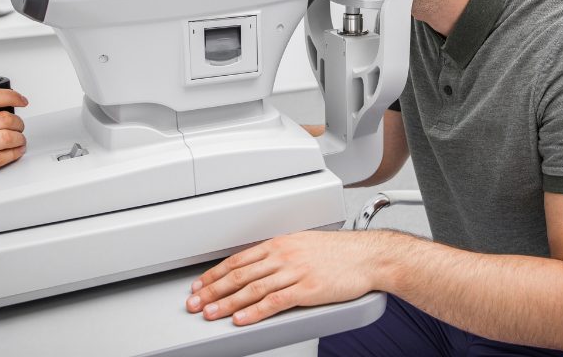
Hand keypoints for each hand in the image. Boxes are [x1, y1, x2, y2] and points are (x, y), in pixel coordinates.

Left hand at [186, 230, 382, 324]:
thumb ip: (280, 254)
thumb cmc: (339, 252)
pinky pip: (274, 302)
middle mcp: (283, 255)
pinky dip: (254, 311)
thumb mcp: (303, 244)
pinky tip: (241, 319)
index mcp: (280, 243)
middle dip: (213, 289)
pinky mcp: (307, 290)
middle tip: (195, 302)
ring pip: (252, 288)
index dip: (215, 273)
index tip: (200, 285)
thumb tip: (258, 266)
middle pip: (240, 274)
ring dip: (227, 303)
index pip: (239, 259)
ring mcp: (294, 272)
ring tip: (210, 313)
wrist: (367, 256)